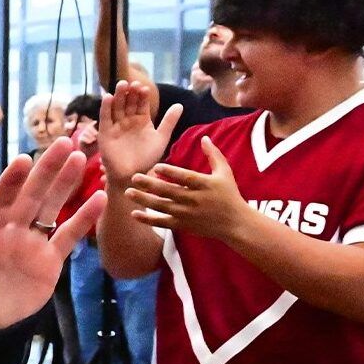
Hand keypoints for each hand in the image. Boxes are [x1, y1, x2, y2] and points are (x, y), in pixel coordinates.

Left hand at [0, 136, 105, 328]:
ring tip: (79, 157)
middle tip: (62, 142)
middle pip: (30, 195)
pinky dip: (84, 218)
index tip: (23, 160)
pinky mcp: (51, 258)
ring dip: (64, 183)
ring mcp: (33, 242)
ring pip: (51, 207)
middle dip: (44, 170)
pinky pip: (69, 234)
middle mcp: (11, 231)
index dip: (10, 182)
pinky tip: (100, 197)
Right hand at [99, 80, 179, 183]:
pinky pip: (105, 118)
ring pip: (116, 107)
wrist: (132, 175)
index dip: (142, 95)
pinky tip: (108, 97)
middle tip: (132, 83)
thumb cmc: (147, 159)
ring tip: (122, 85)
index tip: (144, 88)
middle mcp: (128, 121)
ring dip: (118, 96)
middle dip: (130, 93)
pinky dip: (105, 107)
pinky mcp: (105, 133)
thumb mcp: (161, 138)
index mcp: (141, 120)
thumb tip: (180, 104)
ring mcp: (116, 126)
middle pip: (127, 102)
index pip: (141, 103)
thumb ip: (169, 121)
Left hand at [127, 139, 253, 240]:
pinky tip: (133, 213)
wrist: (236, 224)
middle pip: (169, 192)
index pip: (185, 177)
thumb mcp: (225, 173)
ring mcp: (187, 214)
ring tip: (128, 192)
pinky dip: (147, 219)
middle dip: (150, 185)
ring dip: (143, 200)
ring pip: (161, 206)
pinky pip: (162, 222)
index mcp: (204, 185)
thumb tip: (204, 137)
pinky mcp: (182, 225)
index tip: (155, 166)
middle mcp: (194, 200)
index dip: (170, 172)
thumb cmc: (230, 195)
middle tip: (133, 177)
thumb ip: (213, 155)